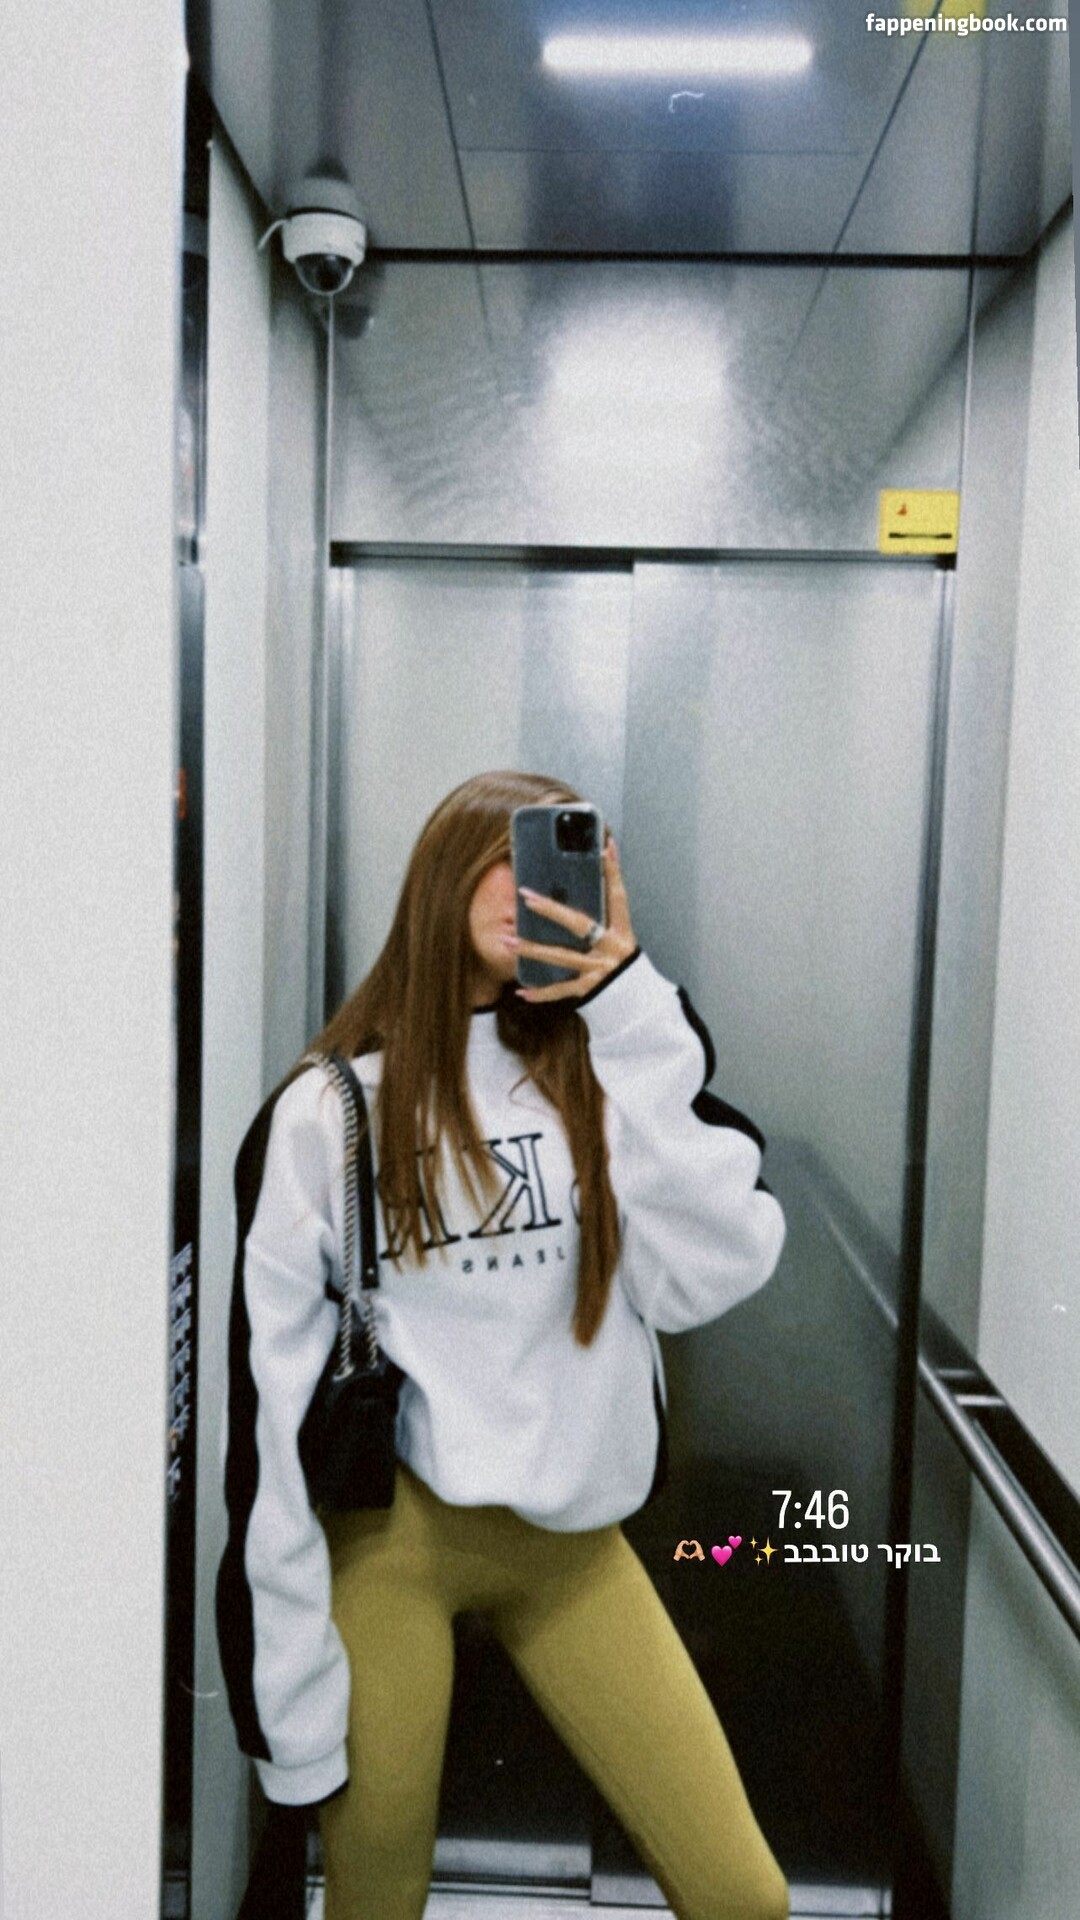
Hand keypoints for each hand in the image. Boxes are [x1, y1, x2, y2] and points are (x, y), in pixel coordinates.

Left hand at [514, 839, 636, 1001]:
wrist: (640, 1006)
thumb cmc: (626, 970)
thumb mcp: (621, 943)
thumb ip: (603, 924)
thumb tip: (578, 900)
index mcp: (623, 933)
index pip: (618, 897)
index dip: (614, 872)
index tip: (607, 847)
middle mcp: (612, 949)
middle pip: (579, 924)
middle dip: (550, 909)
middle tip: (526, 896)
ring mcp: (600, 970)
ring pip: (561, 956)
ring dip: (531, 949)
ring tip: (507, 941)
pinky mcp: (590, 990)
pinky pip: (560, 990)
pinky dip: (541, 993)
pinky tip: (521, 991)